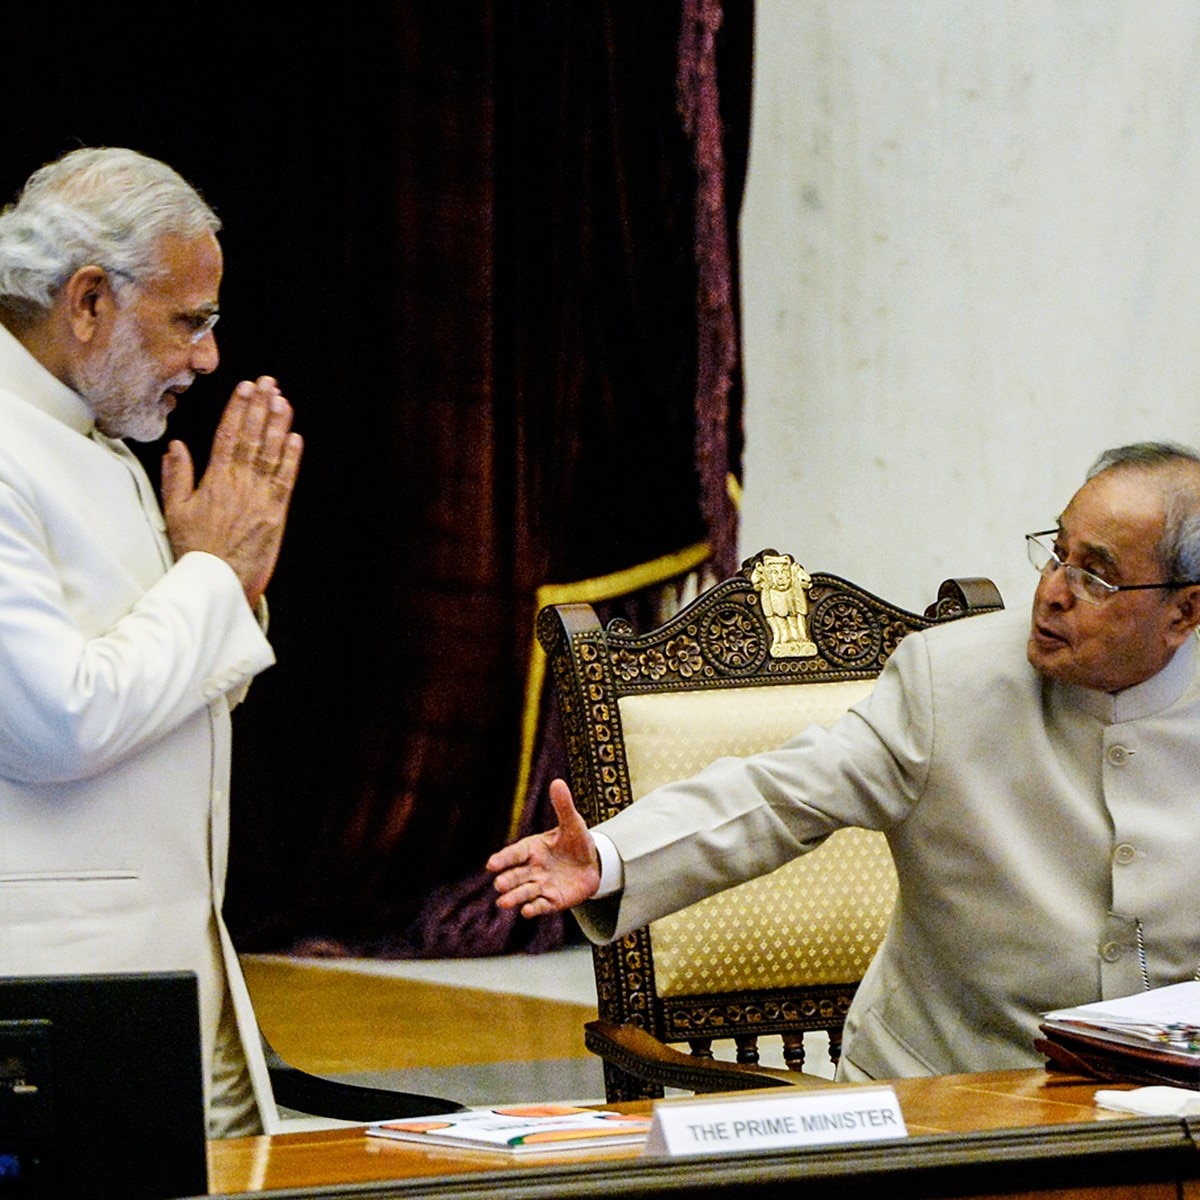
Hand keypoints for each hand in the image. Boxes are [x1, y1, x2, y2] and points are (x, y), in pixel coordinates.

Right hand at [161, 377, 302, 604]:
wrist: (216, 582)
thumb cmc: (194, 548)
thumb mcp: (174, 511)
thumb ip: (176, 476)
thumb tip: (176, 445)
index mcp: (213, 481)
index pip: (227, 436)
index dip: (237, 409)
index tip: (245, 387)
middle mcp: (238, 485)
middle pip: (251, 438)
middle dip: (260, 408)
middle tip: (269, 383)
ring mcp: (259, 499)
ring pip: (270, 454)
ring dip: (278, 426)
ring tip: (283, 401)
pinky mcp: (276, 514)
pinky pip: (285, 481)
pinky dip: (291, 459)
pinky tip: (295, 438)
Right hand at [487, 779, 601, 916]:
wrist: (594, 864)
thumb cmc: (577, 841)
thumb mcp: (573, 823)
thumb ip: (563, 806)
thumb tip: (557, 782)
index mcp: (533, 848)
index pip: (515, 853)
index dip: (504, 859)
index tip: (491, 864)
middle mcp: (533, 868)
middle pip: (516, 875)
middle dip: (507, 880)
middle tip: (499, 884)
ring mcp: (541, 885)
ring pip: (524, 892)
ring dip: (514, 897)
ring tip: (503, 902)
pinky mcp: (552, 901)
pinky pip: (541, 905)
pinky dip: (534, 908)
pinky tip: (526, 911)